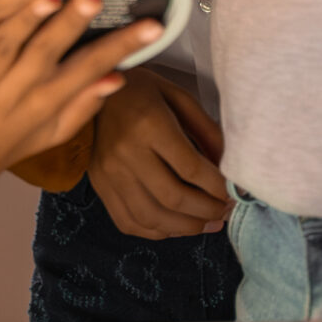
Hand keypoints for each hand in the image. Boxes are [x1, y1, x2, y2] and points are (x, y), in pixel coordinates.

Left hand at [0, 0, 158, 212]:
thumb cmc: (0, 144)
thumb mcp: (46, 136)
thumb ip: (82, 107)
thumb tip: (118, 77)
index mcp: (41, 109)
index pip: (87, 73)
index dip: (120, 49)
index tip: (153, 26)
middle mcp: (10, 98)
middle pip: (44, 55)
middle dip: (71, 25)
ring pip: (4, 44)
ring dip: (27, 17)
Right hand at [86, 70, 228, 237]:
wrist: (88, 90)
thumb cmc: (140, 90)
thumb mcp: (177, 96)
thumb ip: (205, 129)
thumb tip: (227, 166)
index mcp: (149, 124)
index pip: (190, 168)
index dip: (217, 187)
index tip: (233, 193)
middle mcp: (126, 152)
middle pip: (173, 198)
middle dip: (207, 211)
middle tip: (224, 211)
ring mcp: (109, 173)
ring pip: (152, 217)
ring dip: (186, 228)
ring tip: (207, 223)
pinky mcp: (99, 185)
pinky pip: (128, 221)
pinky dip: (156, 232)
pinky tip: (176, 226)